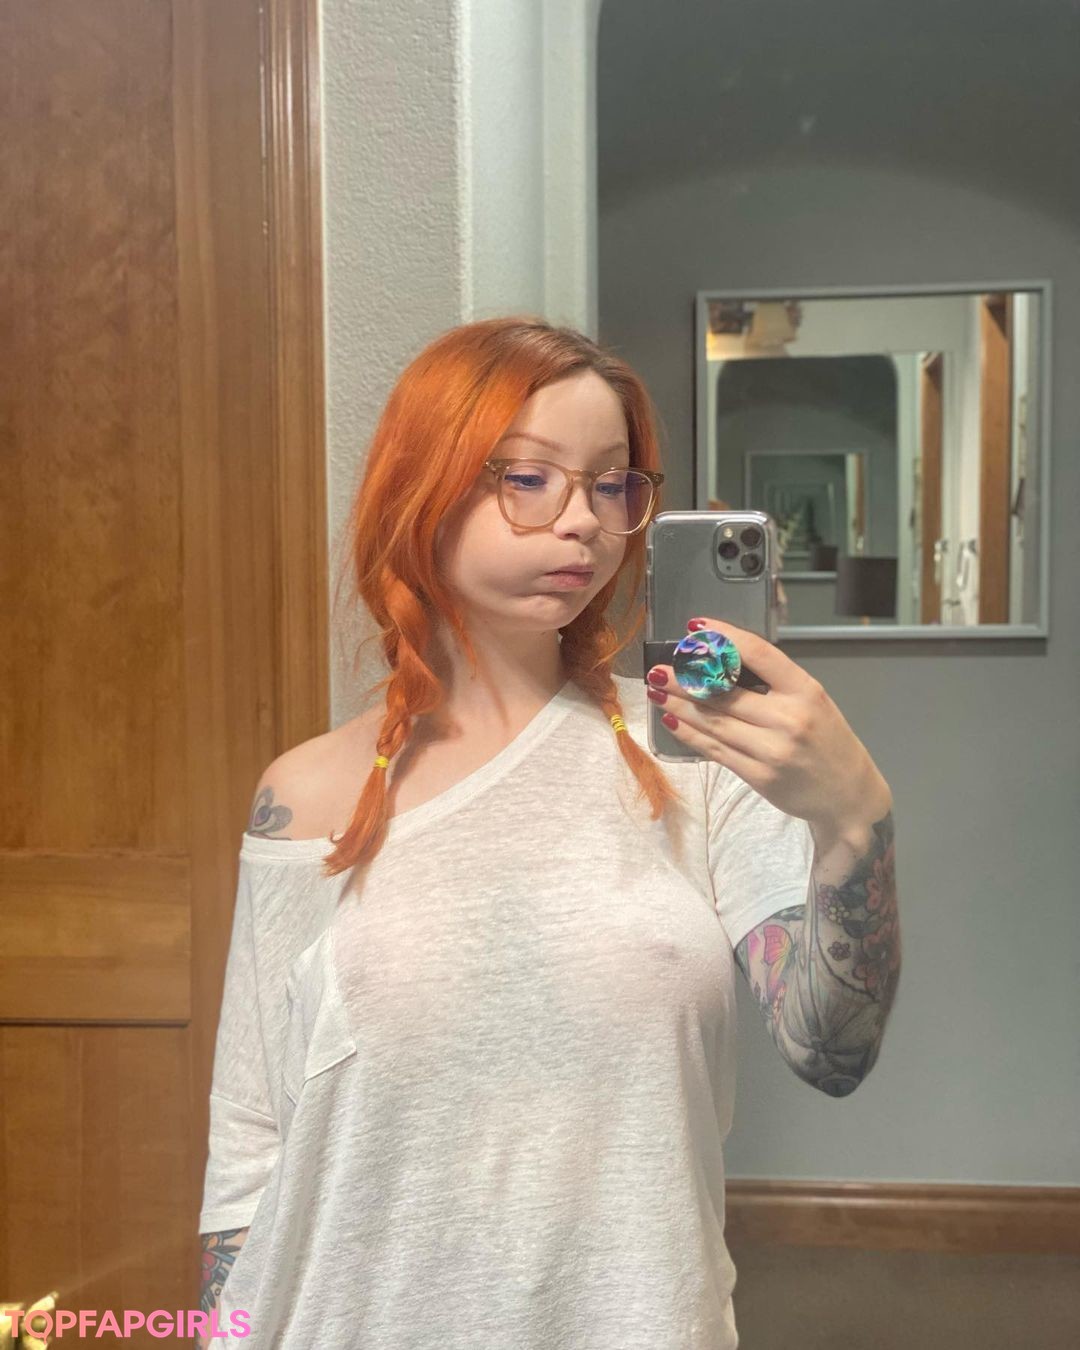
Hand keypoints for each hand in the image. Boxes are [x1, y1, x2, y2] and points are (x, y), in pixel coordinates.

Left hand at [646, 618, 891, 832]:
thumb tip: (719, 665)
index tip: (696, 627)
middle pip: (725, 692)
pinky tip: (672, 720)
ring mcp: (772, 750)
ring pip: (713, 721)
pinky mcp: (759, 776)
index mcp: (805, 690)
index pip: (759, 653)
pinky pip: (715, 750)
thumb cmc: (828, 741)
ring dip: (679, 705)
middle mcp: (789, 718)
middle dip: (685, 679)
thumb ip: (774, 685)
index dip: (723, 637)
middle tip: (658, 669)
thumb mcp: (813, 702)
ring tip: (657, 691)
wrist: (848, 795)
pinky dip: (689, 733)